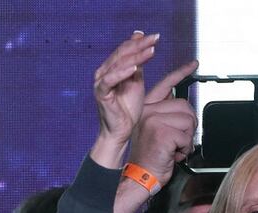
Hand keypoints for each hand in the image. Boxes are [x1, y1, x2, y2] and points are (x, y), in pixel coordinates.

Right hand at [92, 31, 158, 157]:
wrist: (120, 131)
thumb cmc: (127, 109)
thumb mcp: (136, 82)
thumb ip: (138, 65)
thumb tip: (143, 45)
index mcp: (112, 68)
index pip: (126, 50)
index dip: (140, 42)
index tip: (155, 37)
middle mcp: (104, 71)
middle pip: (123, 53)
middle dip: (140, 45)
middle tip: (155, 38)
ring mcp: (101, 81)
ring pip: (118, 63)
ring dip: (136, 56)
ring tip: (150, 50)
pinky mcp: (101, 93)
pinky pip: (111, 80)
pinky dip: (122, 72)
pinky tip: (135, 68)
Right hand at [128, 60, 198, 188]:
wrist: (141, 175)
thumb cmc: (152, 158)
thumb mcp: (159, 132)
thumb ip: (169, 117)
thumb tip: (186, 109)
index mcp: (146, 107)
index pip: (166, 84)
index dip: (182, 72)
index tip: (194, 64)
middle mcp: (147, 110)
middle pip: (185, 106)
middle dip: (189, 126)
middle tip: (178, 140)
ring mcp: (153, 119)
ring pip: (188, 121)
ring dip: (187, 139)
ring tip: (174, 148)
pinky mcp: (160, 131)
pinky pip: (187, 136)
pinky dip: (185, 149)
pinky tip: (174, 154)